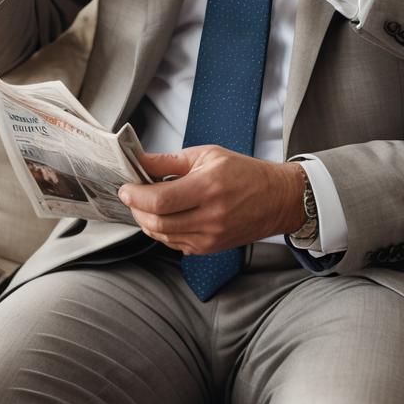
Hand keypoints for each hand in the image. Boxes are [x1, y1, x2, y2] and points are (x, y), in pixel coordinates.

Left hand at [118, 148, 304, 254]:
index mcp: (209, 187)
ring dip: (146, 221)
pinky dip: (162, 232)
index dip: (135, 195)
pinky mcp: (209, 248)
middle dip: (136, 209)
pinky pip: (175, 244)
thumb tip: (139, 161)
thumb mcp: (208, 155)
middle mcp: (210, 216)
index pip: (160, 199)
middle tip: (131, 196)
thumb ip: (169, 161)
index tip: (125, 187)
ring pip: (163, 236)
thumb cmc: (245, 173)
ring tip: (146, 205)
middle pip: (157, 222)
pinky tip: (165, 217)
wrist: (277, 199)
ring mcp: (210, 236)